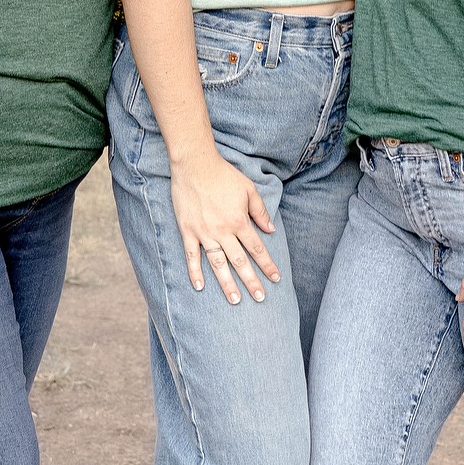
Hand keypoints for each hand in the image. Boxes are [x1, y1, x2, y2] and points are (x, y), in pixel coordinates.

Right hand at [170, 148, 279, 303]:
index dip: (267, 265)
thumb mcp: (248, 189)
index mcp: (239, 221)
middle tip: (260, 298)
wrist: (195, 165)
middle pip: (240, 262)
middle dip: (251, 281)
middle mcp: (223, 231)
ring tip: (235, 300)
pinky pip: (192, 256)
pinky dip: (194, 272)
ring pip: (217, 264)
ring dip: (227, 283)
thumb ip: (260, 211)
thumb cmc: (224, 175)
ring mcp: (204, 233)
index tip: (276, 278)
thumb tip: (271, 229)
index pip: (257, 249)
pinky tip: (199, 286)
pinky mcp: (188, 231)